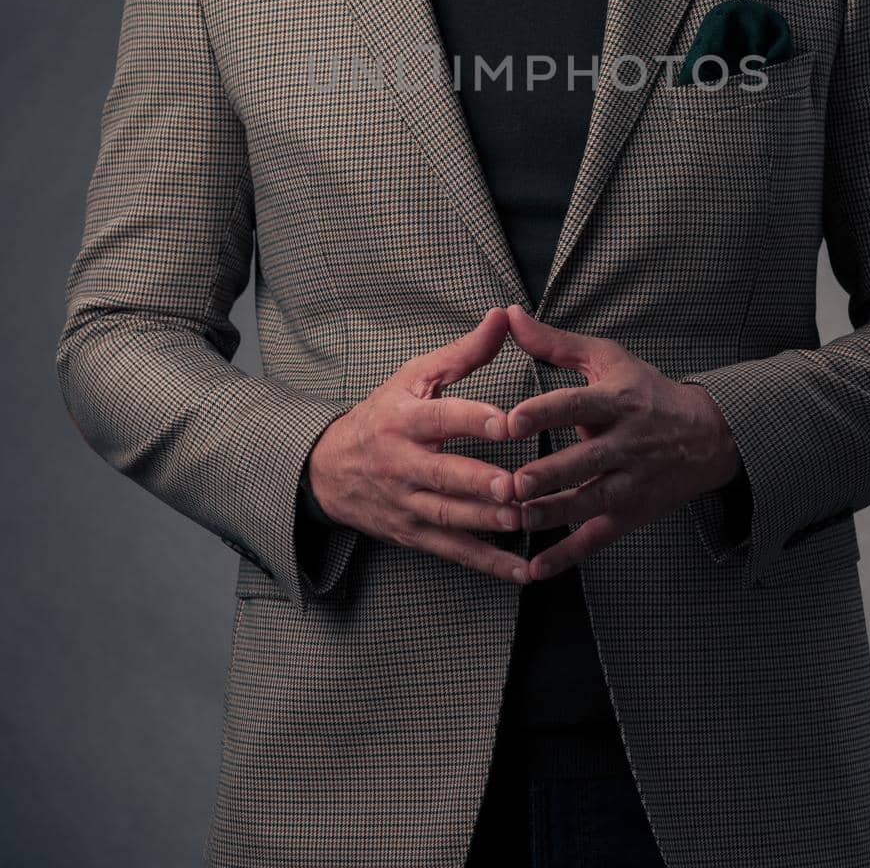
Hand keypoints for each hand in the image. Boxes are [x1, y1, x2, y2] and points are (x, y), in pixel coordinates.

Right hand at [305, 308, 529, 584]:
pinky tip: (522, 571)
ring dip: (487, 524)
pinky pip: (453, 551)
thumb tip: (504, 314)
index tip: (507, 422)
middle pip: (443, 476)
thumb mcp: (415, 376)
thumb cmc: (385, 413)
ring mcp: (406, 503)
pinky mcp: (413, 534)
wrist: (329, 468)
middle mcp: (402, 463)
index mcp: (404, 419)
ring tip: (523, 522)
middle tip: (515, 486)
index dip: (473, 419)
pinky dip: (487, 564)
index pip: (441, 418)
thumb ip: (465, 352)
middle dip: (478, 483)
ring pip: (448, 517)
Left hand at [503, 304, 738, 580]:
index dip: (545, 412)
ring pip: (587, 503)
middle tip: (511, 483)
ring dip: (551, 514)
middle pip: (582, 461)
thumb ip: (554, 342)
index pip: (577, 405)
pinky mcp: (629, 514)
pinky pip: (596, 539)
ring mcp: (628, 484)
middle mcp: (624, 444)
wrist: (708, 436)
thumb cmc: (646, 391)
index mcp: (617, 402)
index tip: (512, 419)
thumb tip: (508, 315)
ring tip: (516, 520)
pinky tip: (534, 570)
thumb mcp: (607, 359)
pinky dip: (566, 556)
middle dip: (548, 475)